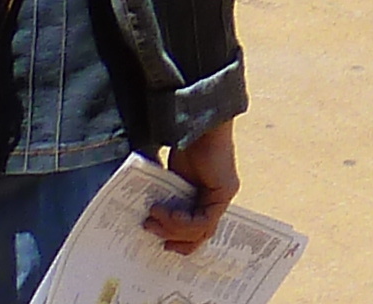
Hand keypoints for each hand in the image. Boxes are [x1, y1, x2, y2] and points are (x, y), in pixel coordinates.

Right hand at [146, 124, 238, 250]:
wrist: (197, 128)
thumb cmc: (185, 148)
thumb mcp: (171, 182)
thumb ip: (168, 201)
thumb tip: (149, 222)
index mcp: (205, 198)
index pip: (197, 232)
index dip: (180, 242)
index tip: (161, 244)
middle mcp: (217, 200)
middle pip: (199, 235)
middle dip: (172, 237)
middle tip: (150, 229)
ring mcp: (223, 197)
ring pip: (200, 231)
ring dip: (172, 228)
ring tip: (153, 216)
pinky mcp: (224, 193)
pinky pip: (204, 221)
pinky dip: (182, 222)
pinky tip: (167, 212)